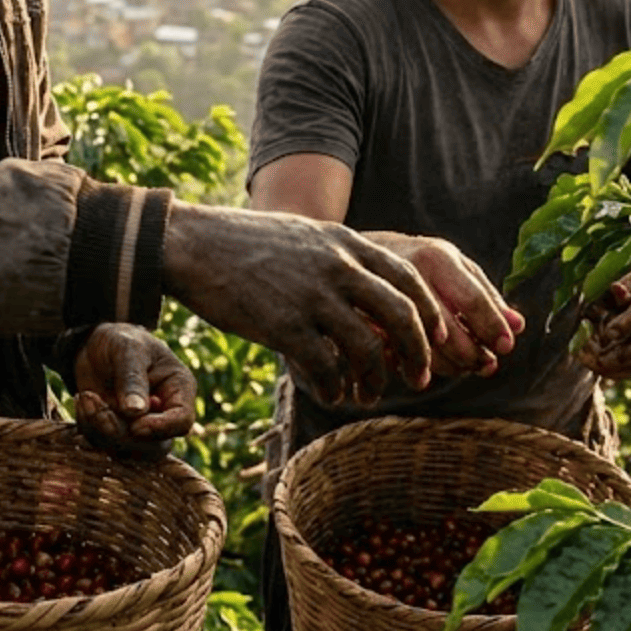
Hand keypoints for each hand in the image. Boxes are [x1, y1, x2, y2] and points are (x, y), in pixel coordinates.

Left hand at [72, 323, 195, 458]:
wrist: (95, 345)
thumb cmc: (121, 339)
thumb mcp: (128, 349)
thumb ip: (132, 379)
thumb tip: (135, 412)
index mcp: (178, 389)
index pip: (182, 421)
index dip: (161, 428)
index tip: (135, 424)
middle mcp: (164, 413)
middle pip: (154, 446)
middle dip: (121, 432)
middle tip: (95, 404)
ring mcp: (140, 425)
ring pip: (127, 450)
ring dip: (100, 429)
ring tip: (85, 396)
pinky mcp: (117, 431)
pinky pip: (104, 443)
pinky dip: (89, 426)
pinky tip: (83, 400)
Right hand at [161, 202, 445, 406]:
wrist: (192, 243)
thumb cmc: (244, 243)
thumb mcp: (304, 235)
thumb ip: (338, 256)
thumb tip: (366, 288)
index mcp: (345, 242)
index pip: (409, 279)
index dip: (430, 314)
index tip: (438, 338)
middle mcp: (337, 266)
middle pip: (401, 315)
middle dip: (418, 353)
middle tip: (419, 378)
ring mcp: (312, 296)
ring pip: (368, 349)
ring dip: (374, 380)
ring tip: (368, 395)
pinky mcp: (283, 325)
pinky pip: (326, 368)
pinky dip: (335, 389)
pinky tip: (331, 395)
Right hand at [361, 232, 520, 376]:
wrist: (345, 252)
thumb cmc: (410, 260)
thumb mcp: (448, 266)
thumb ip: (483, 294)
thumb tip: (519, 327)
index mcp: (437, 258)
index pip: (474, 300)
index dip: (492, 328)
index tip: (505, 348)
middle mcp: (409, 273)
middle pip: (449, 332)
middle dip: (471, 355)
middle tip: (484, 366)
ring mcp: (381, 297)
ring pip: (423, 348)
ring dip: (446, 366)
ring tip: (460, 367)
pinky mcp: (359, 318)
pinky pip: (394, 354)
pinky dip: (412, 364)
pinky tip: (421, 364)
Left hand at [578, 268, 630, 378]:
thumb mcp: (622, 281)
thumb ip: (618, 288)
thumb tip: (616, 289)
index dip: (628, 323)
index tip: (607, 333)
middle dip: (624, 354)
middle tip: (599, 358)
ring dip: (618, 367)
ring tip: (593, 364)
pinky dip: (619, 372)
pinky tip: (599, 370)